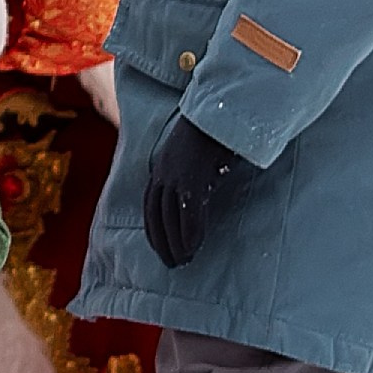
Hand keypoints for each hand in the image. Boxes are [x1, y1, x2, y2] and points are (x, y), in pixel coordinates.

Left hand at [142, 113, 249, 269]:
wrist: (221, 109)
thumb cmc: (215, 130)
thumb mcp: (197, 153)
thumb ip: (195, 171)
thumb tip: (204, 186)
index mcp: (163, 166)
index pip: (151, 204)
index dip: (154, 228)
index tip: (158, 247)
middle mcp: (164, 172)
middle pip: (156, 215)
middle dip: (161, 242)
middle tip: (171, 263)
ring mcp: (177, 175)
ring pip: (169, 218)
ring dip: (175, 244)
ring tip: (183, 262)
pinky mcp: (193, 178)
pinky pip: (189, 213)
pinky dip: (190, 234)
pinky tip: (193, 249)